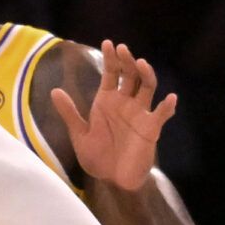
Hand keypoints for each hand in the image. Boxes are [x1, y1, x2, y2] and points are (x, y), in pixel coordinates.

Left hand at [50, 40, 176, 190]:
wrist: (112, 181)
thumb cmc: (97, 157)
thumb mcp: (79, 135)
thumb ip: (70, 113)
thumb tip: (54, 90)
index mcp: (107, 100)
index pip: (111, 73)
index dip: (111, 58)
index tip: (108, 43)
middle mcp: (126, 103)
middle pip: (130, 75)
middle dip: (126, 61)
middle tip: (122, 49)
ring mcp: (140, 114)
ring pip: (147, 87)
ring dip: (145, 74)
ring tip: (140, 63)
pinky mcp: (151, 129)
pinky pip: (161, 115)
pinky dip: (167, 107)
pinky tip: (170, 99)